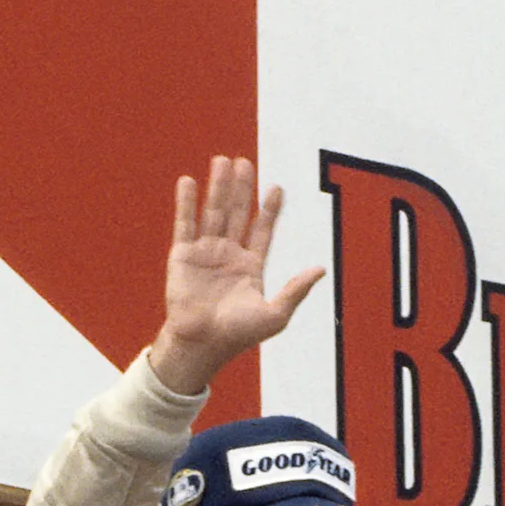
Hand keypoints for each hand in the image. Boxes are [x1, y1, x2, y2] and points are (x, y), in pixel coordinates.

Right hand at [146, 156, 323, 396]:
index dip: (269, 210)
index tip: (277, 188)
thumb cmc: (237, 335)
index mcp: (250, 267)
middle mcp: (228, 255)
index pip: (262, 231)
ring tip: (222, 161)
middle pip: (237, 213)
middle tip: (245, 162)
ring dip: (218, 187)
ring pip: (214, 211)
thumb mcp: (275, 314)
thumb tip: (321, 269)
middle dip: (242, 188)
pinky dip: (186, 202)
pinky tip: (189, 181)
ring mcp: (205, 253)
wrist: (202, 344)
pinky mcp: (183, 255)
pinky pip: (185, 223)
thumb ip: (296, 290)